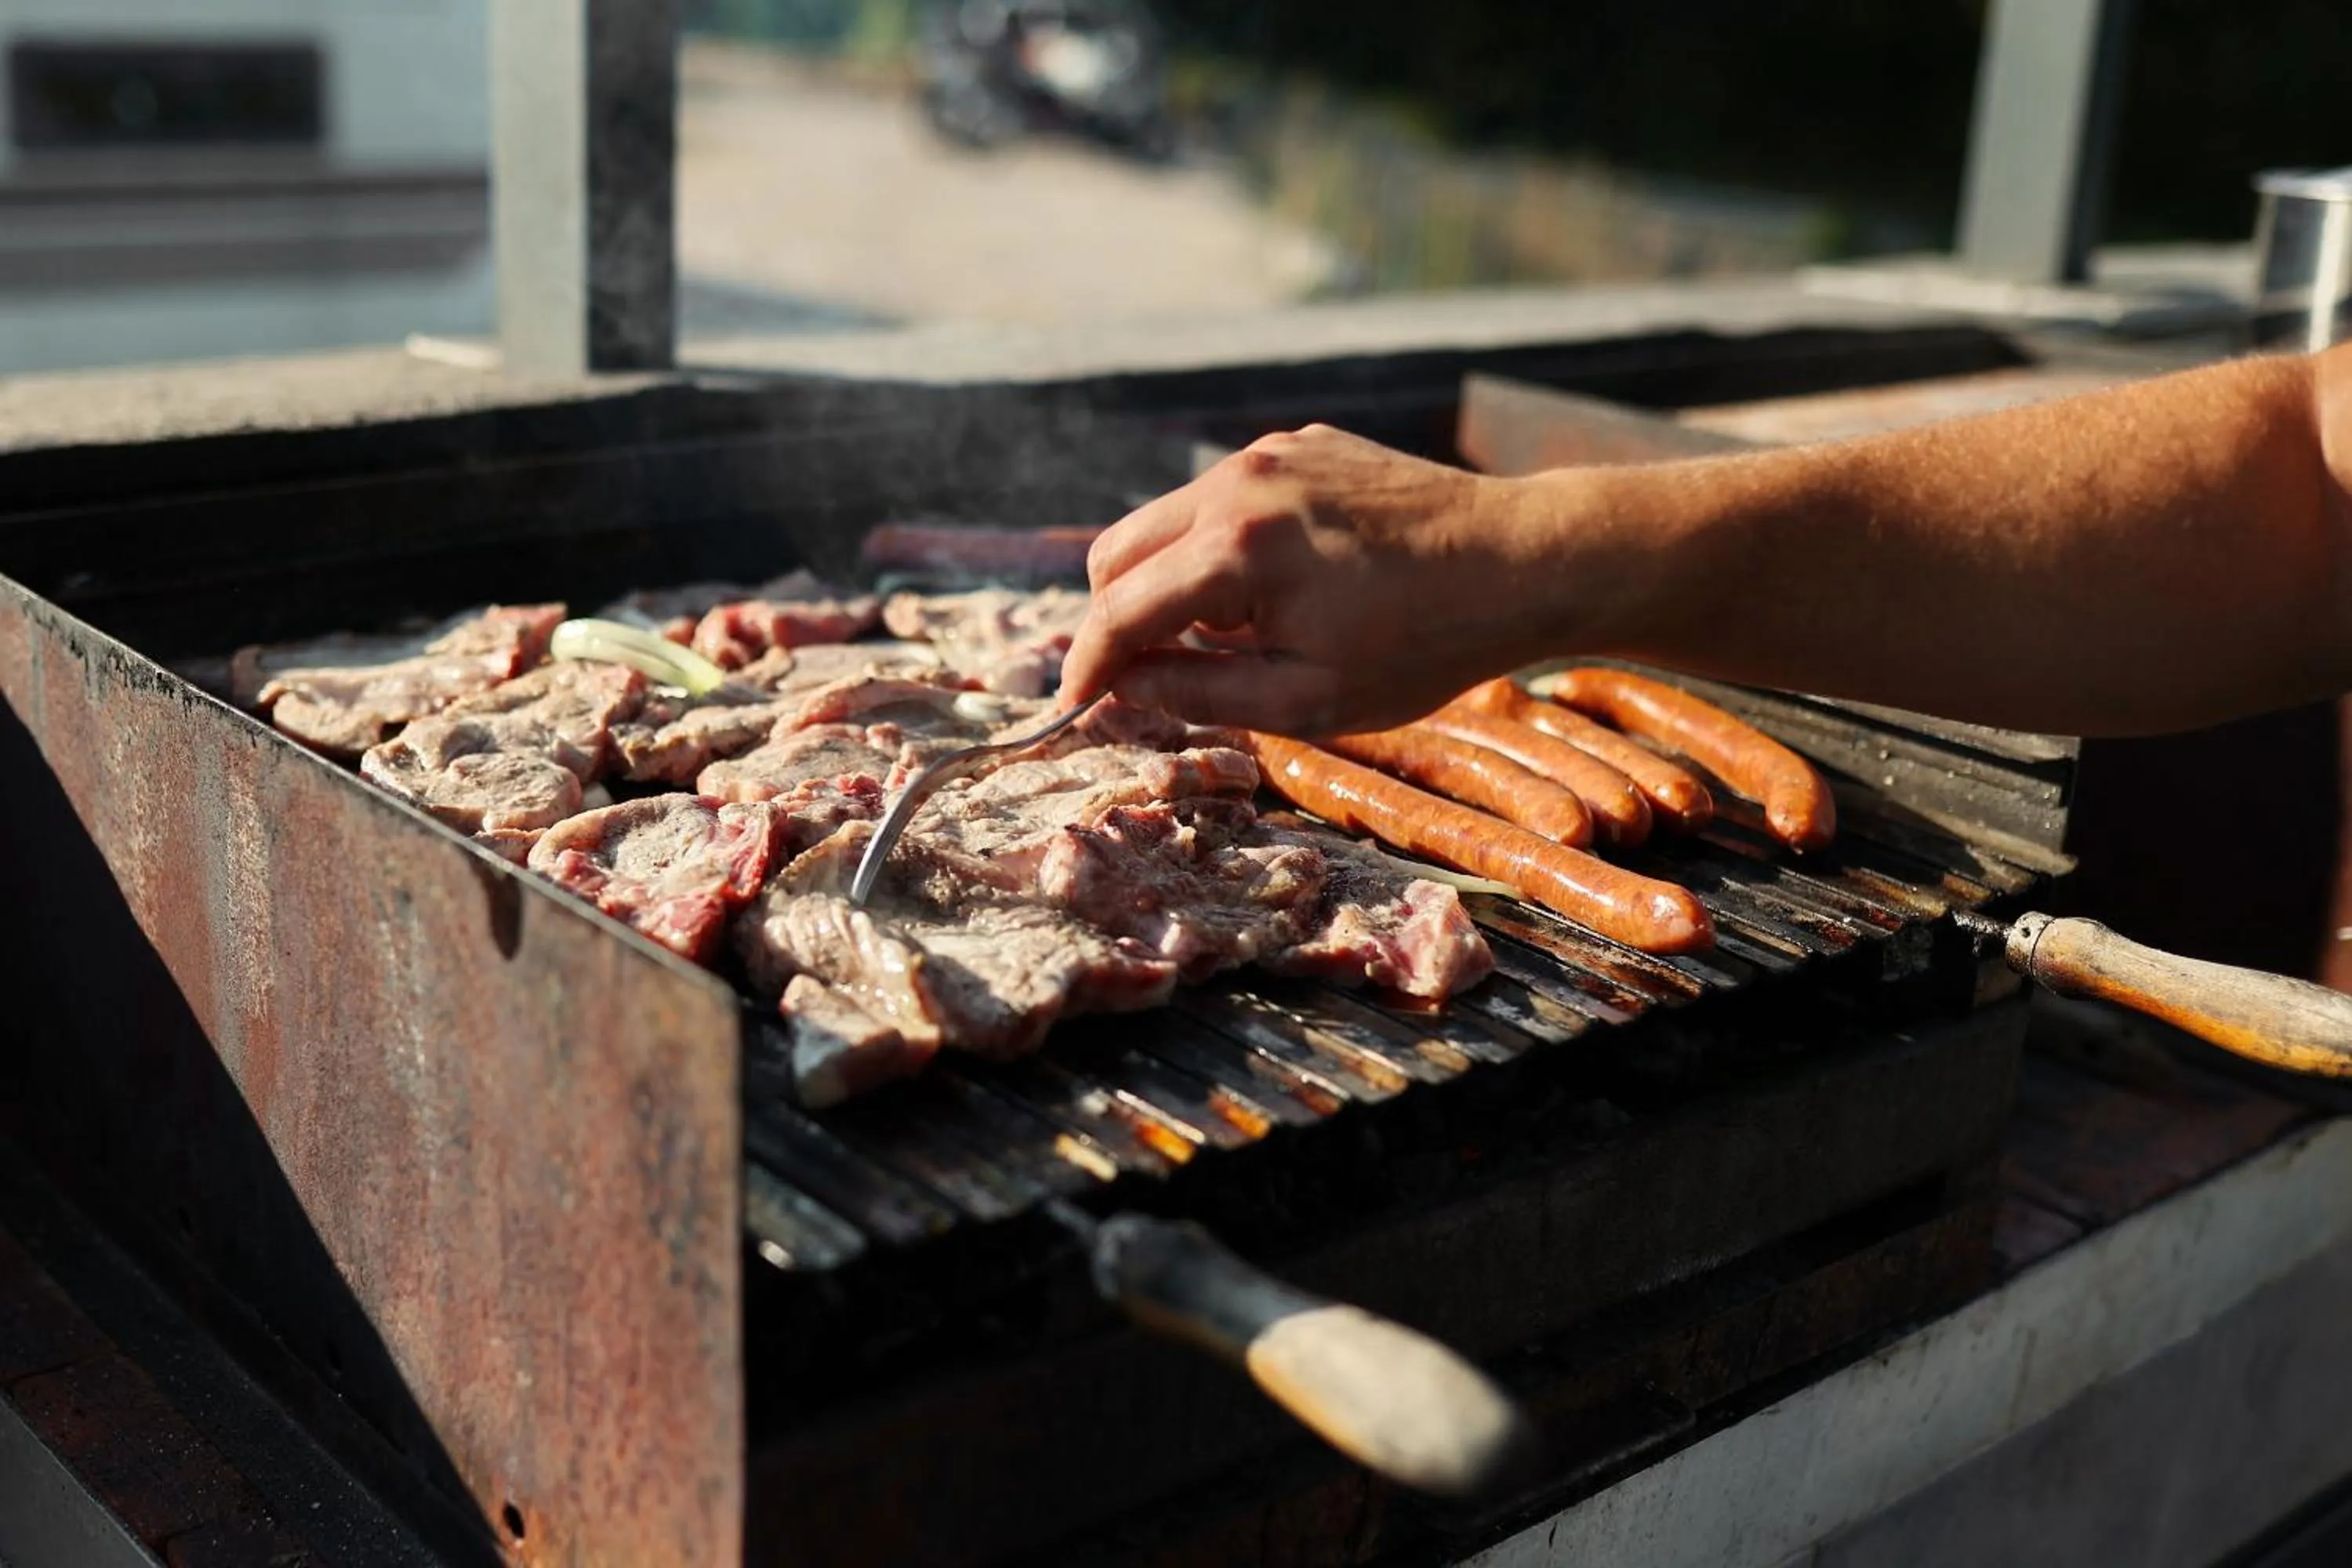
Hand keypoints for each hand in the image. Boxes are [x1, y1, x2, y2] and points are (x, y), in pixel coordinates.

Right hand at [1059, 424, 1571, 734]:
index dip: (1087, 668)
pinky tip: (1287, 586)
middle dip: (1120, 617)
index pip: (1119, 612)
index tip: (1074, 706)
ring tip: (1241, 633)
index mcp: (1236, 551)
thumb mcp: (1308, 699)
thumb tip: (1121, 686)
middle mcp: (1239, 485)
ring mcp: (1270, 454)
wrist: (1522, 561)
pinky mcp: (1300, 444)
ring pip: (1165, 521)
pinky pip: (1224, 498)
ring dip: (1172, 581)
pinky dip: (1222, 545)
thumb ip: (1197, 693)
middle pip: (1118, 553)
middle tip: (1156, 673)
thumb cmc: (1423, 644)